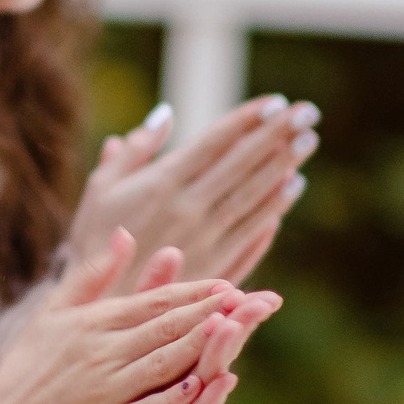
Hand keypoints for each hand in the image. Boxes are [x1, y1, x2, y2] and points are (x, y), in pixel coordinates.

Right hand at [0, 230, 241, 403]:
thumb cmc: (25, 371)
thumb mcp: (52, 314)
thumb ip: (92, 276)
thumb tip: (125, 233)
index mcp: (92, 324)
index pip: (153, 303)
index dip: (195, 293)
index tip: (231, 284)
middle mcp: (100, 352)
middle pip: (165, 328)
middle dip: (211, 312)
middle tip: (250, 299)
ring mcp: (102, 390)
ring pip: (162, 363)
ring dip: (199, 346)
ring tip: (235, 331)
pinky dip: (172, 397)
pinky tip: (201, 387)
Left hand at [6, 285, 280, 403]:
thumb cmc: (115, 402)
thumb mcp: (130, 344)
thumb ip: (151, 300)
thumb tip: (172, 249)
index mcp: (179, 361)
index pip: (209, 325)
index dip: (230, 305)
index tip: (250, 282)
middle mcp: (189, 388)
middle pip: (218, 349)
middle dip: (240, 324)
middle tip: (260, 300)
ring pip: (208, 379)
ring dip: (223, 352)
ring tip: (235, 326)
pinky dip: (205, 400)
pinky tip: (220, 381)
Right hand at [69, 94, 317, 286]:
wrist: (100, 303)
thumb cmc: (95, 239)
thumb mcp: (101, 188)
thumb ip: (135, 151)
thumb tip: (165, 114)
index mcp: (161, 185)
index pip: (216, 142)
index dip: (247, 120)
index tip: (276, 101)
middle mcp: (189, 209)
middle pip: (242, 165)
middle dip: (278, 135)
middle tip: (308, 111)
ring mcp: (207, 239)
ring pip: (254, 196)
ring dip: (284, 166)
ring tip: (307, 141)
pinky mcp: (216, 267)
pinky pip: (252, 231)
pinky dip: (274, 207)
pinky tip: (292, 186)